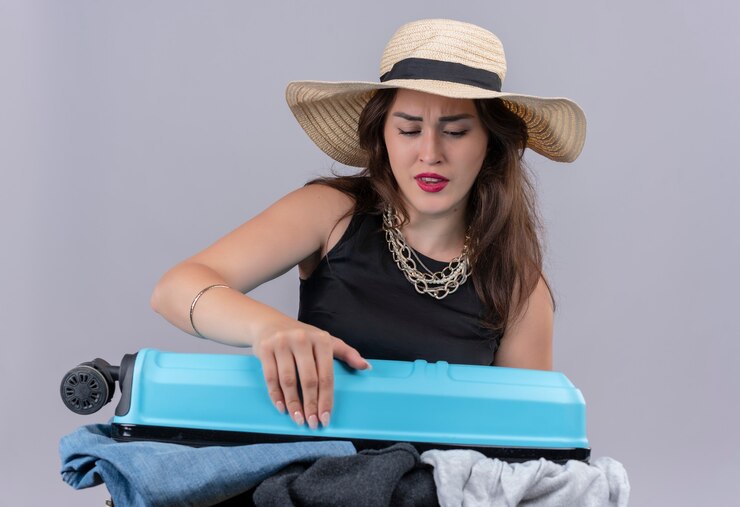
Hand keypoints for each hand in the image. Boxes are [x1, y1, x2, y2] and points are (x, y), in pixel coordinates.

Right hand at [252, 319, 369, 428]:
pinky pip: (271, 378)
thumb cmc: (303, 337)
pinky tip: (282, 408)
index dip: (326, 399)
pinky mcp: (265, 349)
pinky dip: (276, 396)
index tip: (326, 418)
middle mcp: (302, 339)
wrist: (270, 323)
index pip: (326, 375)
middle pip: (308, 380)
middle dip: (311, 405)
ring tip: (298, 419)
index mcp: (321, 339)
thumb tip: (367, 367)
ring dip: (293, 404)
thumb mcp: (326, 341)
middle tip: (312, 423)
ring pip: (288, 381)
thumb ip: (347, 353)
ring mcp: (282, 343)